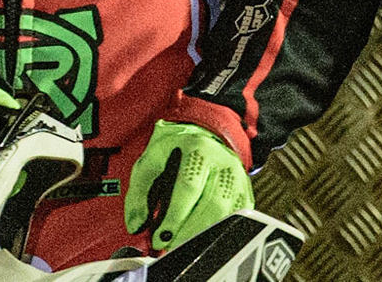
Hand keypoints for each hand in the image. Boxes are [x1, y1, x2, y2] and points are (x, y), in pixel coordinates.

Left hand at [124, 120, 252, 252]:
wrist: (204, 135)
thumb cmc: (174, 152)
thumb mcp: (150, 161)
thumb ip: (139, 192)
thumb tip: (136, 224)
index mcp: (198, 150)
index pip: (189, 187)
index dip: (175, 216)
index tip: (161, 238)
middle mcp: (223, 163)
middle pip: (212, 204)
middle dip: (190, 232)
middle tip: (171, 247)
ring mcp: (239, 178)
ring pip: (227, 215)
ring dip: (204, 236)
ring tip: (183, 246)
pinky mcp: (245, 193)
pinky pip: (236, 219)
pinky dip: (219, 234)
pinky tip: (202, 240)